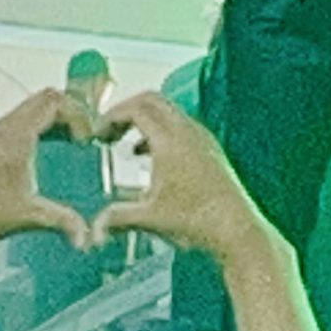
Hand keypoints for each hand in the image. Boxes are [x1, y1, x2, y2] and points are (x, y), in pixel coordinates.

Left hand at [0, 88, 98, 252]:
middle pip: (45, 98)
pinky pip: (18, 121)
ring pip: (31, 108)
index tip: (86, 142)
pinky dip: (37, 129)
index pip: (56, 101)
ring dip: (53, 120)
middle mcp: (3, 127)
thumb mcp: (27, 216)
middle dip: (70, 114)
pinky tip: (41, 157)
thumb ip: (62, 221)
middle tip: (82, 138)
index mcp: (16, 135)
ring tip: (67, 145)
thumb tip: (86, 235)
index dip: (79, 117)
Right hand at [91, 93, 272, 259]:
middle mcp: (188, 131)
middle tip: (108, 132)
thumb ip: (117, 218)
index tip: (97, 133)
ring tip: (123, 144)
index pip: (136, 108)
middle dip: (126, 111)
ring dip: (143, 121)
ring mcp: (202, 138)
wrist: (236, 229)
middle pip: (152, 100)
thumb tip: (94, 228)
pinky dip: (160, 131)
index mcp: (170, 140)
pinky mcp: (210, 148)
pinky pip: (180, 125)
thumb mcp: (149, 219)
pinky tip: (150, 158)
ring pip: (168, 111)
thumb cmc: (197, 220)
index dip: (111, 116)